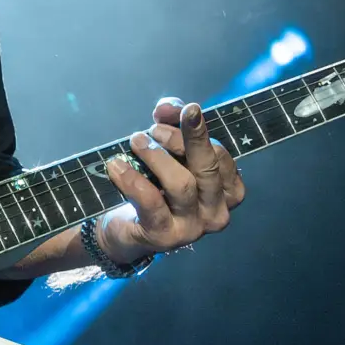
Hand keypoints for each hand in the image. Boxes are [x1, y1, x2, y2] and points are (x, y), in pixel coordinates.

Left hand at [101, 98, 244, 265]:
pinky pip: (152, 201)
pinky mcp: (165, 237)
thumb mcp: (168, 152)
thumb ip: (172, 124)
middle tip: (155, 128)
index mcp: (228, 190)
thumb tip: (167, 107)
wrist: (127, 230)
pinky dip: (132, 179)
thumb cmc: (156, 186)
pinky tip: (116, 165)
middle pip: (207, 167)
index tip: (175, 112)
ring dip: (156, 157)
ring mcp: (194, 228)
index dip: (196, 129)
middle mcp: (217, 212)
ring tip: (136, 141)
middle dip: (181, 140)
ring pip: (182, 184)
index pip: (220, 154)